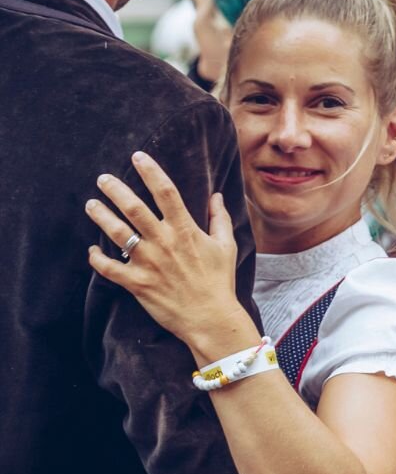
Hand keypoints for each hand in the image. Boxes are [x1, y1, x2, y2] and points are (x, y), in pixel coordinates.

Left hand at [85, 152, 259, 362]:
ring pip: (117, 233)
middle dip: (116, 189)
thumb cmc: (219, 280)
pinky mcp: (137, 283)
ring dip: (101, 217)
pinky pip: (109, 268)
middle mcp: (163, 242)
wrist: (210, 317)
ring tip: (91, 204)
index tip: (138, 157)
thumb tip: (217, 196)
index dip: (150, 171)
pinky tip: (92, 250)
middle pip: (134, 208)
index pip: (165, 192)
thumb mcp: (226, 246)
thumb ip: (220, 218)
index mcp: (185, 230)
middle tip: (103, 178)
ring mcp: (148, 262)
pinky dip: (97, 258)